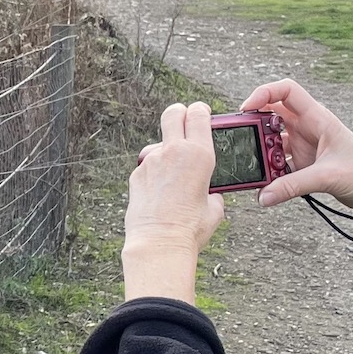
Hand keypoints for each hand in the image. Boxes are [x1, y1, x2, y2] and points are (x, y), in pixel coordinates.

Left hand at [124, 102, 225, 302]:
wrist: (160, 243)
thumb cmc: (190, 228)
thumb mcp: (216, 207)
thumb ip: (213, 190)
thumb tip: (209, 191)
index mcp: (199, 154)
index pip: (198, 114)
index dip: (200, 111)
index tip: (201, 114)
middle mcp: (173, 151)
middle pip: (173, 113)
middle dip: (179, 113)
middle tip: (184, 121)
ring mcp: (152, 161)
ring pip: (159, 143)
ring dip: (166, 151)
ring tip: (173, 176)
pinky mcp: (137, 174)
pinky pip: (148, 166)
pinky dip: (155, 173)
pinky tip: (160, 193)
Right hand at [241, 78, 352, 214]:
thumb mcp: (328, 177)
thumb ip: (292, 186)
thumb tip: (263, 195)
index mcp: (318, 118)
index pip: (286, 90)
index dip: (263, 93)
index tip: (246, 109)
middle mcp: (309, 128)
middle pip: (272, 115)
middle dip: (256, 127)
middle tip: (244, 143)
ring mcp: (305, 146)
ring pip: (273, 141)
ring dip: (263, 153)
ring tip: (258, 169)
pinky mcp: (305, 164)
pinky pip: (279, 163)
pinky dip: (270, 171)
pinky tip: (268, 184)